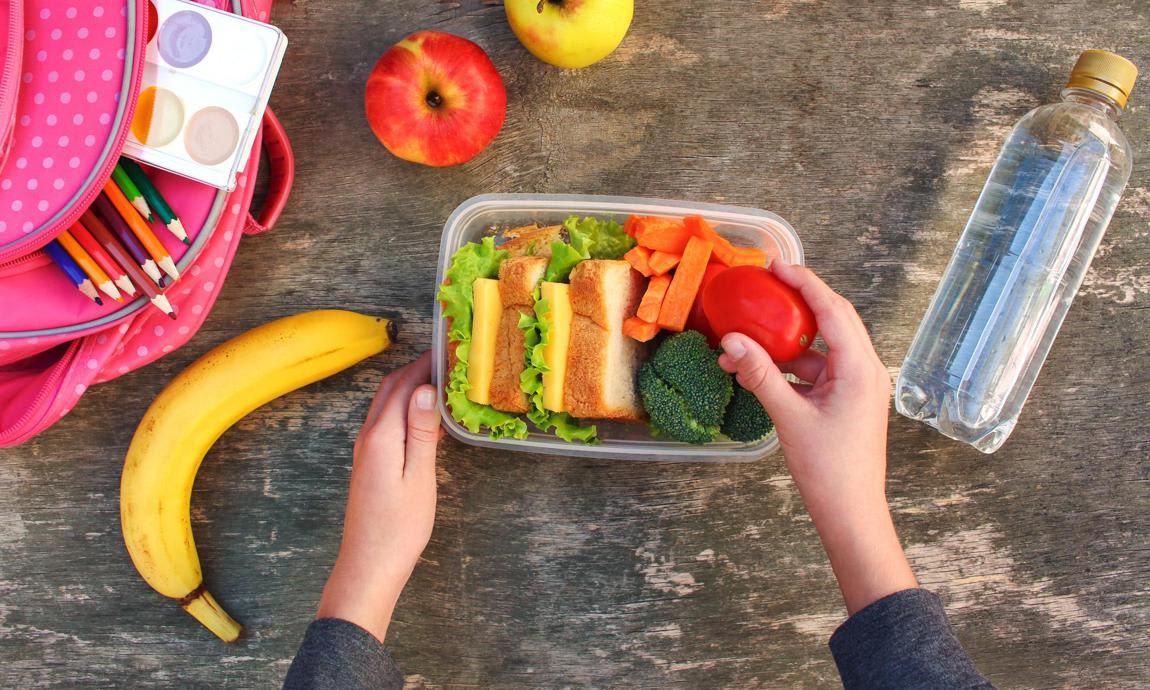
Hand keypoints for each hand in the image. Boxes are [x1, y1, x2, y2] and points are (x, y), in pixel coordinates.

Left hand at [316, 352, 440, 640]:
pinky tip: (426, 416)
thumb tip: (425, 388)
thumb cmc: (399, 528)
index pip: (403, 385)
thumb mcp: (418, 477)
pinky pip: (386, 421)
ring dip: (409, 386)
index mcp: (381, 436)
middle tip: (449, 359)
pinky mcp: (369, 462)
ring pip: (386, 403)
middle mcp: (368, 436)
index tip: (450, 349)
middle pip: (390, 388)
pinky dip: (404, 407)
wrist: (369, 565)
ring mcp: (365, 449)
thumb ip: (421, 431)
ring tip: (442, 380)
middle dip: (416, 368)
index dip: (425, 363)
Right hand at [718, 262, 915, 614]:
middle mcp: (866, 371)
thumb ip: (761, 374)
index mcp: (861, 369)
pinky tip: (761, 370)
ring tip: (749, 338)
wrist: (851, 514)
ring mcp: (859, 387)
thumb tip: (732, 341)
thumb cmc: (828, 470)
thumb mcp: (789, 417)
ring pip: (823, 347)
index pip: (833, 310)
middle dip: (799, 300)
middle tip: (768, 282)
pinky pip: (820, 371)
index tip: (777, 265)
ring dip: (788, 341)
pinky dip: (792, 366)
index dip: (805, 283)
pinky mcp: (849, 402)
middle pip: (834, 320)